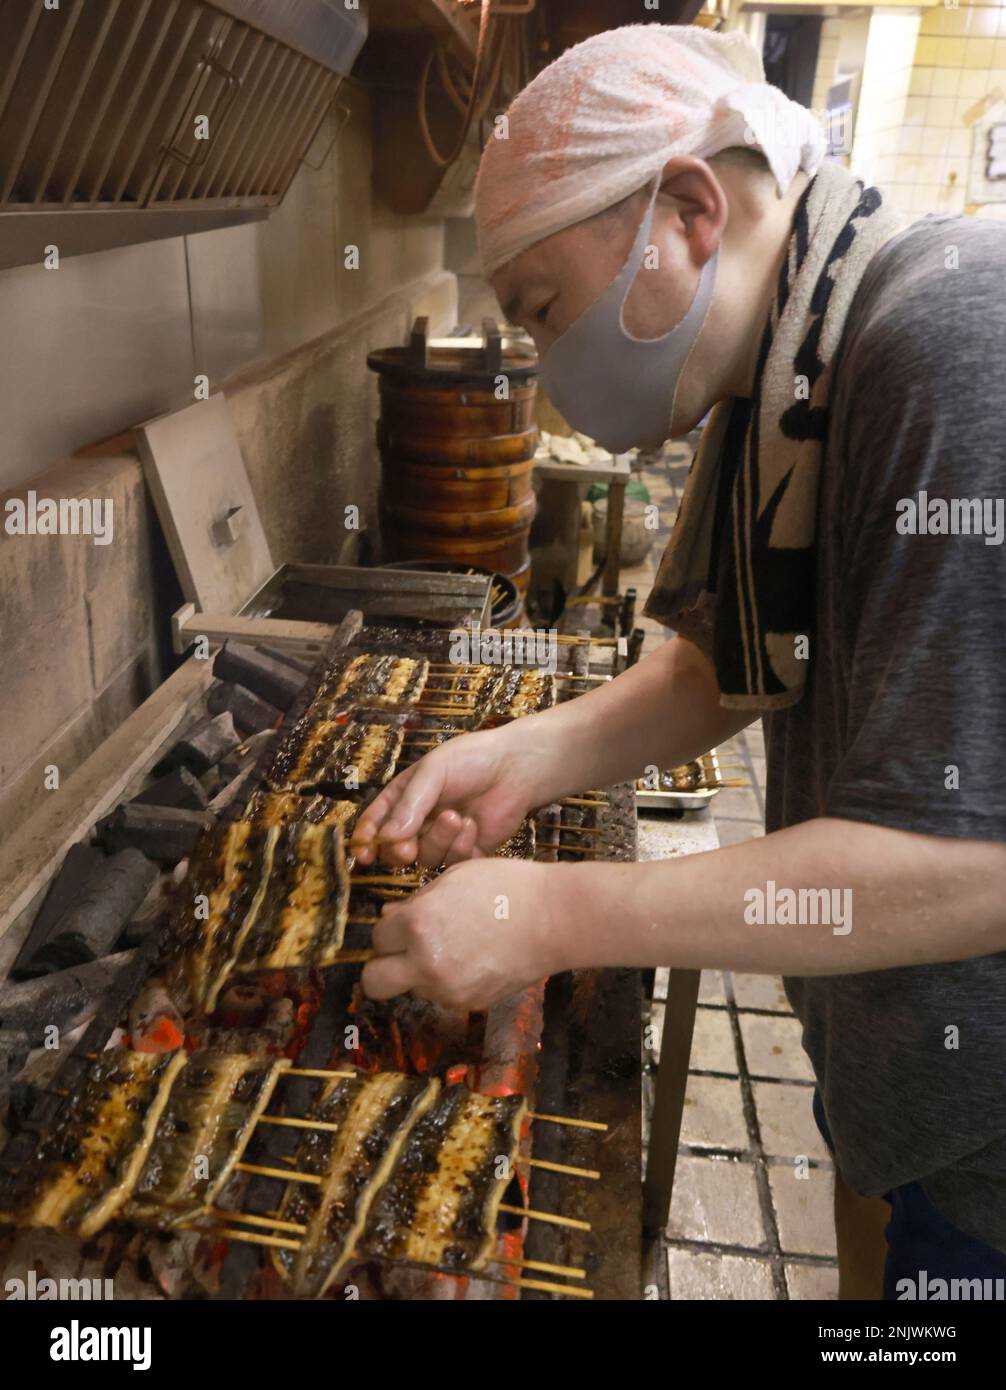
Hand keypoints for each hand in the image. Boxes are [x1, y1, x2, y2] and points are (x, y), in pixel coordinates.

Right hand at [350, 726, 542, 868]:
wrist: (516, 767)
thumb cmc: (472, 759)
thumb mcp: (434, 772)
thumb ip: (409, 805)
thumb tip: (385, 838)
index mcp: (403, 797)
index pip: (374, 823)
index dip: (365, 839)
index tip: (364, 853)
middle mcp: (419, 821)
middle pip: (395, 849)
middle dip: (399, 851)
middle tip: (407, 849)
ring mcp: (443, 838)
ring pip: (426, 857)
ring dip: (438, 841)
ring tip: (457, 817)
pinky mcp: (467, 851)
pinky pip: (454, 862)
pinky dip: (461, 846)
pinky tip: (473, 824)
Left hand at [361, 858, 561, 1010]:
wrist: (555, 919)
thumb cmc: (505, 887)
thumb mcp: (453, 879)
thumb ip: (416, 903)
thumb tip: (389, 918)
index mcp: (417, 926)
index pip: (377, 937)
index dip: (390, 928)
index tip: (404, 923)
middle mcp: (425, 964)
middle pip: (374, 982)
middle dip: (382, 966)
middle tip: (402, 952)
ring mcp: (448, 989)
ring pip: (412, 989)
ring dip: (420, 973)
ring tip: (453, 948)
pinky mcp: (470, 1003)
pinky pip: (444, 996)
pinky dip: (449, 981)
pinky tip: (474, 958)